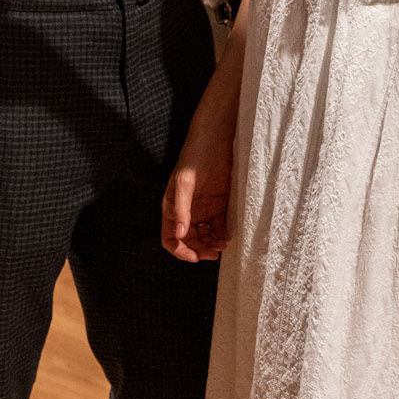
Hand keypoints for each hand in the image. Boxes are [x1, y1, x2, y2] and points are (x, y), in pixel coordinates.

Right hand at [163, 120, 234, 262]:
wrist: (215, 141)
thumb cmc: (194, 159)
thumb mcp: (184, 184)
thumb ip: (181, 209)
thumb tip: (180, 234)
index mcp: (173, 209)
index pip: (170, 238)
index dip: (180, 251)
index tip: (194, 257)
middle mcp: (187, 212)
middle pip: (190, 241)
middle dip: (200, 250)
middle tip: (213, 254)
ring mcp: (203, 209)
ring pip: (205, 236)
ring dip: (212, 244)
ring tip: (222, 245)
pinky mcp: (219, 204)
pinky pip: (219, 226)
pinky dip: (223, 234)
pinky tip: (228, 235)